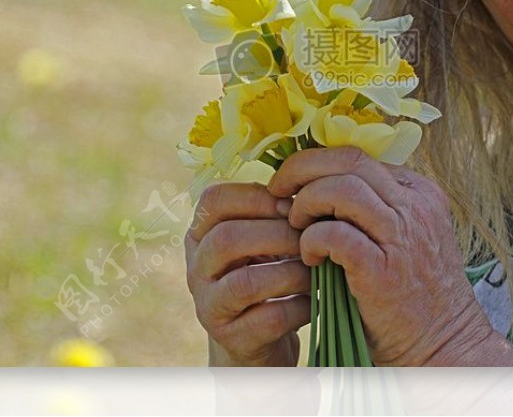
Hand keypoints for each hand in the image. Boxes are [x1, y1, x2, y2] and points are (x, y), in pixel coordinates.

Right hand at [184, 182, 311, 365]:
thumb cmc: (269, 272)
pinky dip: (297, 307)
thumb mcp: (263, 236)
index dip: (258, 197)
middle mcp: (196, 267)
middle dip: (278, 234)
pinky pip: (266, 319)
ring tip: (317, 268)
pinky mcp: (231, 339)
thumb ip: (274, 208)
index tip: (293, 205)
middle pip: (227, 239)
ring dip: (290, 272)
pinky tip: (314, 301)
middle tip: (312, 238)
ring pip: (245, 282)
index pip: (214, 199)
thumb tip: (311, 172)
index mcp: (201, 232)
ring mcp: (209, 305)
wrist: (259, 339)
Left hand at [269, 146, 512, 365]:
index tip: (294, 183)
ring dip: (307, 204)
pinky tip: (310, 258)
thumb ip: (372, 209)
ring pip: (341, 188)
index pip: (359, 156)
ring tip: (297, 228)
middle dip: (302, 169)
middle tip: (278, 191)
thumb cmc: (413, 295)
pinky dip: (312, 240)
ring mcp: (402, 235)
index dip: (318, 164)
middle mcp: (415, 206)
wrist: (443, 345)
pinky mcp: (383, 269)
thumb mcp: (403, 237)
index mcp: (419, 192)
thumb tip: (315, 186)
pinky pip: (335, 234)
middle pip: (349, 160)